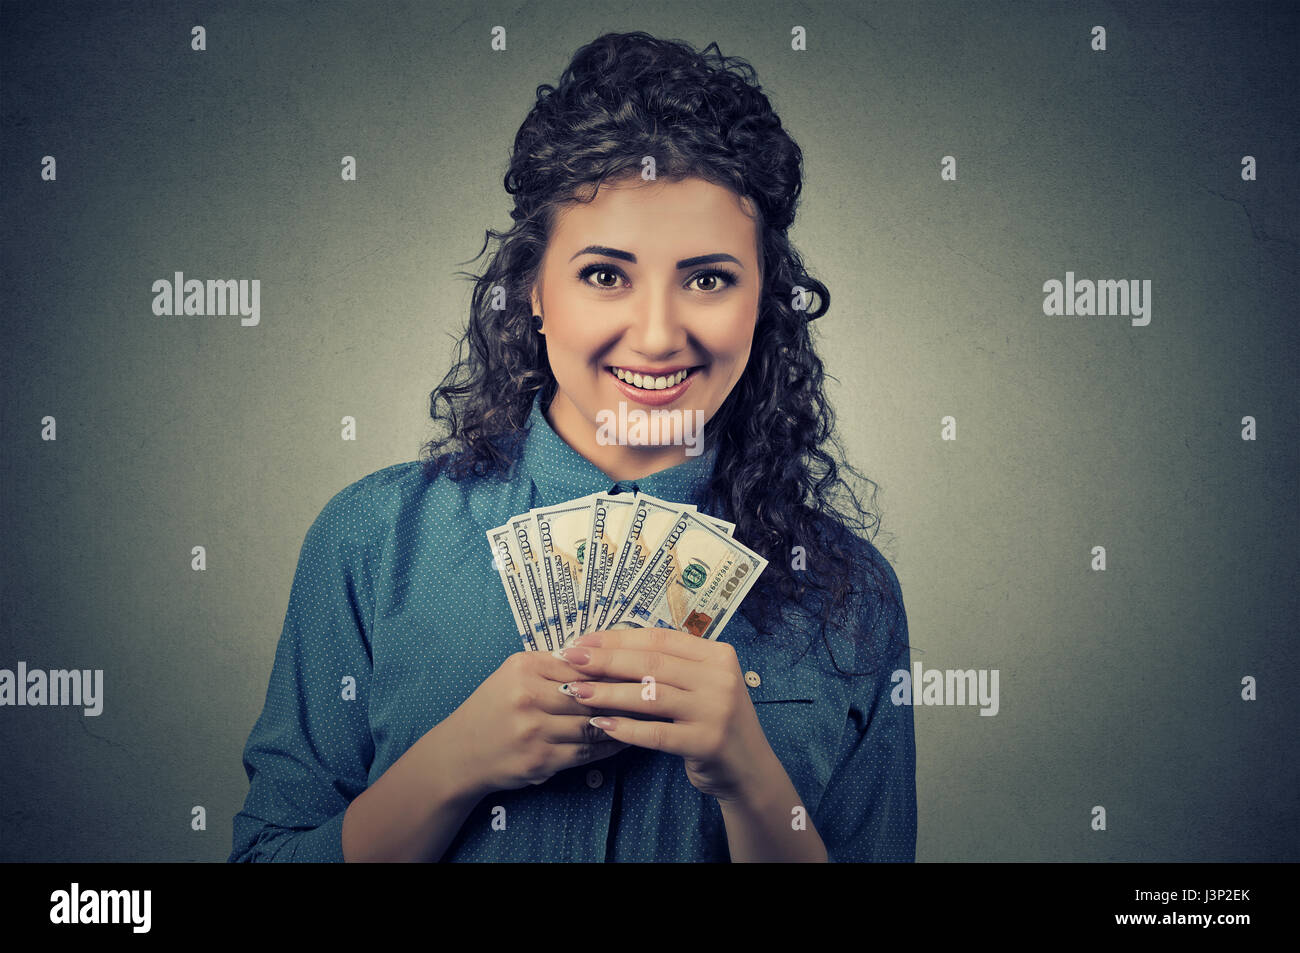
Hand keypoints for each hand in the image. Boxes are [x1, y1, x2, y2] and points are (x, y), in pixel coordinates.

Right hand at [439, 649, 630, 797]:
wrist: (460, 753)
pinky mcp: (539, 761)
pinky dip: (609, 746)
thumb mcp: (515, 674)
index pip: (582, 664)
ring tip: (646, 716)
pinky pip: (585, 752)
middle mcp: (527, 697)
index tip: (642, 667)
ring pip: (592, 724)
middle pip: (591, 694)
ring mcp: (533, 732)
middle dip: (625, 695)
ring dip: (622, 721)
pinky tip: (624, 739)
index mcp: (524, 668)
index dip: (615, 667)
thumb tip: (603, 656)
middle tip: (655, 691)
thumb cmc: (494, 707)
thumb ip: (554, 664)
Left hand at [554, 628, 778, 801]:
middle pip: (651, 663)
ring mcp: (716, 710)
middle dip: (605, 660)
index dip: (617, 639)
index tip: (583, 642)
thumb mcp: (700, 685)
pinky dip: (626, 728)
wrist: (749, 770)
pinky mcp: (707, 742)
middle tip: (570, 660)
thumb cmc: (712, 722)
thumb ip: (668, 667)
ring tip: (577, 692)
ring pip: (650, 696)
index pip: (659, 639)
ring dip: (608, 693)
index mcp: (717, 654)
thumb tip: (607, 650)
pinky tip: (601, 725)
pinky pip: (657, 733)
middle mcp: (720, 678)